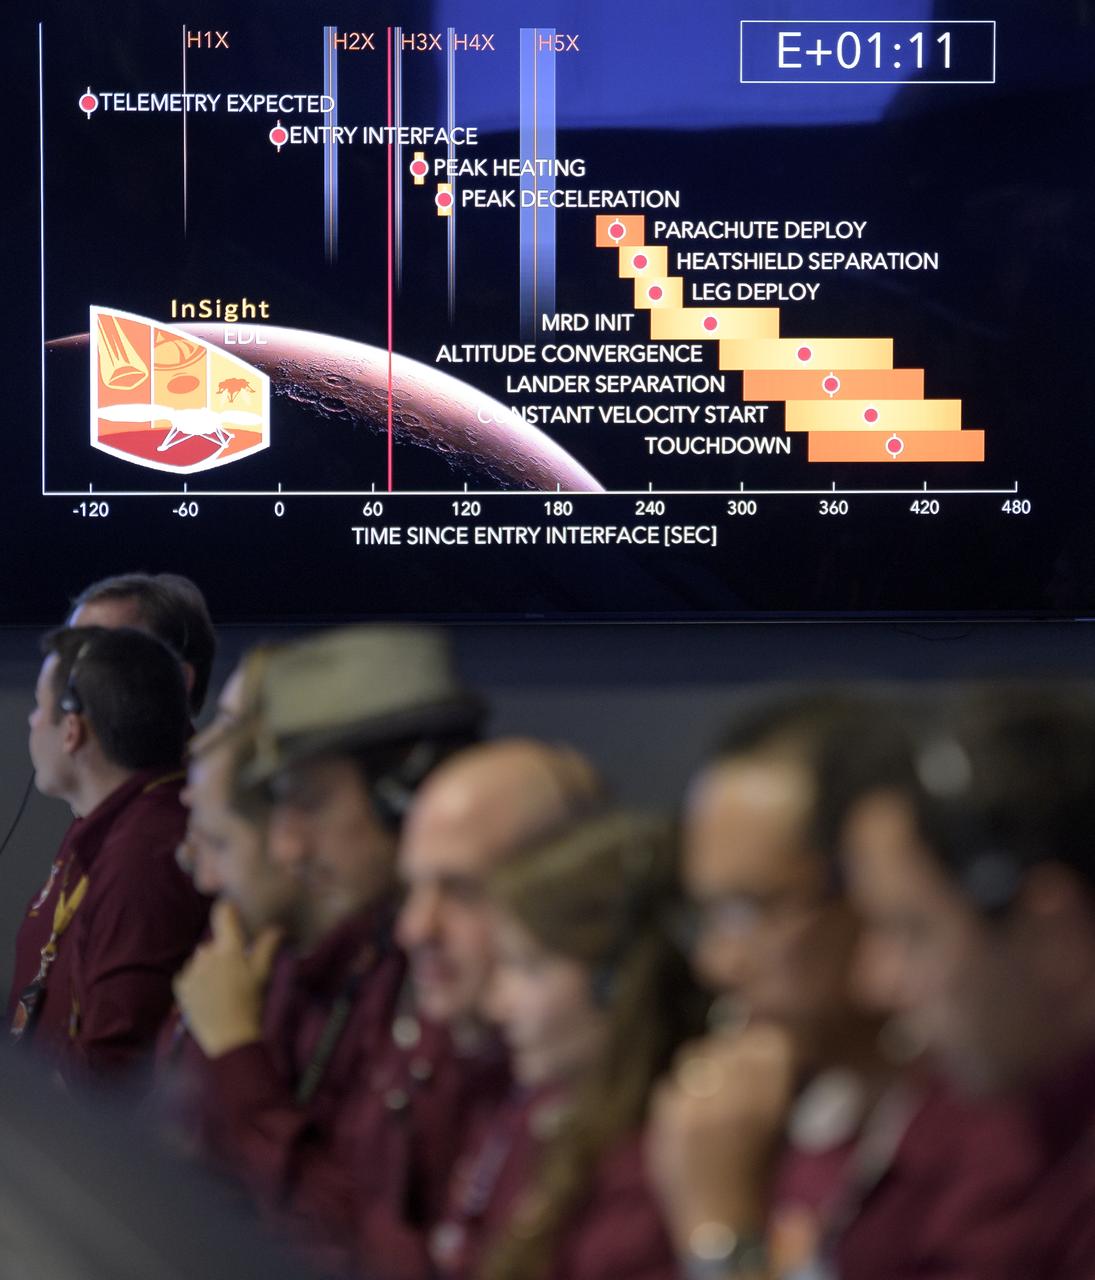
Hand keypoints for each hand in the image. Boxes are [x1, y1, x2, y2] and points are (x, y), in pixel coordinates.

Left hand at [173, 899, 281, 1057]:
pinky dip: (197, 980)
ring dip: (210, 966)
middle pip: (214, 942)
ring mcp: (191, 970)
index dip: (228, 909)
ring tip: (222, 987)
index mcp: (229, 948)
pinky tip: (208, 995)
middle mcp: (206, 954)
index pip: (223, 914)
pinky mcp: (180, 986)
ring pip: (201, 959)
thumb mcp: (262, 974)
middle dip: (223, 951)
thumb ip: (267, 947)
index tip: (232, 909)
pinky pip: (189, 974)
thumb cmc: (250, 1003)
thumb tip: (276, 927)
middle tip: (236, 972)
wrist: (229, 1038)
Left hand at [645, 1024, 795, 1253]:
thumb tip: (757, 1030)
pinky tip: (690, 1123)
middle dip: (730, 1054)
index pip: (770, 1040)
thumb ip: (770, 1083)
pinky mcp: (669, 1121)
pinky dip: (679, 1099)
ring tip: (709, 1095)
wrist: (721, 1223)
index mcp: (773, 1107)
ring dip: (702, 1070)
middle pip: (730, 1045)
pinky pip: (670, 1084)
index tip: (759, 1051)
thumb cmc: (755, 1172)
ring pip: (696, 1057)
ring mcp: (699, 1112)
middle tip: (731, 1076)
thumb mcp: (778, 1127)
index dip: (762, 1042)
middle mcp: (737, 1105)